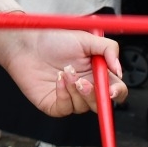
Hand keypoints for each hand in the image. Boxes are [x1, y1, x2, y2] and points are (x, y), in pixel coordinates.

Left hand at [0, 29, 126, 115]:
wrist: (28, 42)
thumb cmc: (54, 39)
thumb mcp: (86, 38)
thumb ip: (108, 49)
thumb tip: (119, 70)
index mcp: (97, 74)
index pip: (115, 90)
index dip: (117, 93)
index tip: (112, 90)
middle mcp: (85, 88)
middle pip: (101, 104)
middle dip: (95, 95)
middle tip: (84, 81)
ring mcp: (70, 98)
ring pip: (83, 107)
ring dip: (75, 89)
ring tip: (65, 71)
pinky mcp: (54, 105)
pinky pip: (65, 108)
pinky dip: (63, 94)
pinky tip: (58, 79)